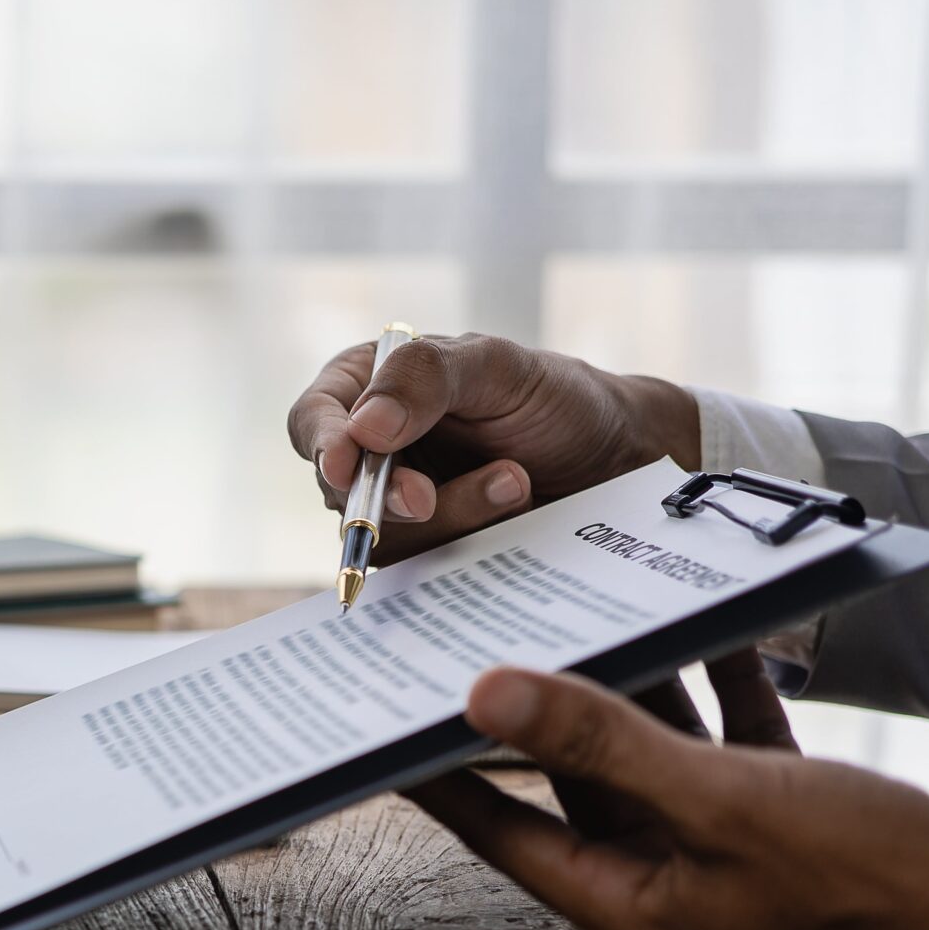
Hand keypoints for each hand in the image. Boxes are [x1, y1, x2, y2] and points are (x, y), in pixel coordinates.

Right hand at [285, 331, 705, 561]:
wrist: (616, 459)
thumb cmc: (554, 397)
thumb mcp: (495, 365)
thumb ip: (425, 377)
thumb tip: (363, 428)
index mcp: (370, 387)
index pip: (312, 419)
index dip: (322, 445)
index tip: (345, 467)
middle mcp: (373, 448)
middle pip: (338, 488)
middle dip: (385, 496)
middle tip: (426, 497)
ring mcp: (399, 503)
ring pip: (382, 534)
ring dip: (448, 512)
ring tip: (514, 480)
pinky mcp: (433, 548)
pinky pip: (423, 564)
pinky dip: (468, 537)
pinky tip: (513, 509)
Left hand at [406, 653, 928, 929]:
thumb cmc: (875, 889)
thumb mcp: (722, 805)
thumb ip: (602, 745)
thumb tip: (486, 695)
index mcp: (629, 907)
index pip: (501, 831)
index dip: (438, 774)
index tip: (377, 727)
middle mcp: (663, 891)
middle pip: (572, 789)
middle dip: (531, 715)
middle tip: (472, 644)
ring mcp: (723, 864)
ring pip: (650, 762)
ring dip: (626, 692)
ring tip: (578, 614)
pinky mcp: (784, 832)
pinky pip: (725, 754)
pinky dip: (714, 696)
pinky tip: (706, 631)